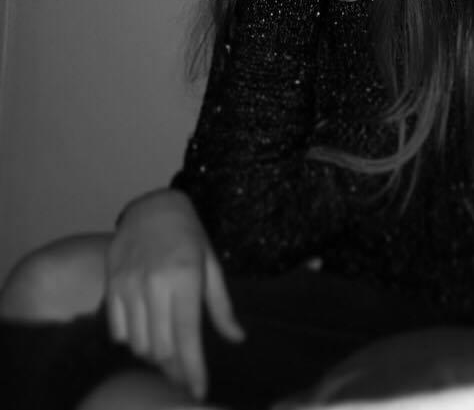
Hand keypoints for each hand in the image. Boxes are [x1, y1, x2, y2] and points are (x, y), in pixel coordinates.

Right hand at [106, 189, 243, 399]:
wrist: (153, 206)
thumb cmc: (189, 235)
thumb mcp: (211, 264)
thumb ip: (221, 305)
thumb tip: (237, 338)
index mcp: (186, 277)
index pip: (188, 337)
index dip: (193, 370)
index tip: (198, 393)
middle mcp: (155, 283)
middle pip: (162, 348)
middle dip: (174, 369)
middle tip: (184, 375)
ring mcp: (129, 284)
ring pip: (138, 344)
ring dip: (154, 357)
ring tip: (167, 355)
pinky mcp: (111, 285)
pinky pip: (117, 331)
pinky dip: (131, 341)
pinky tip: (145, 334)